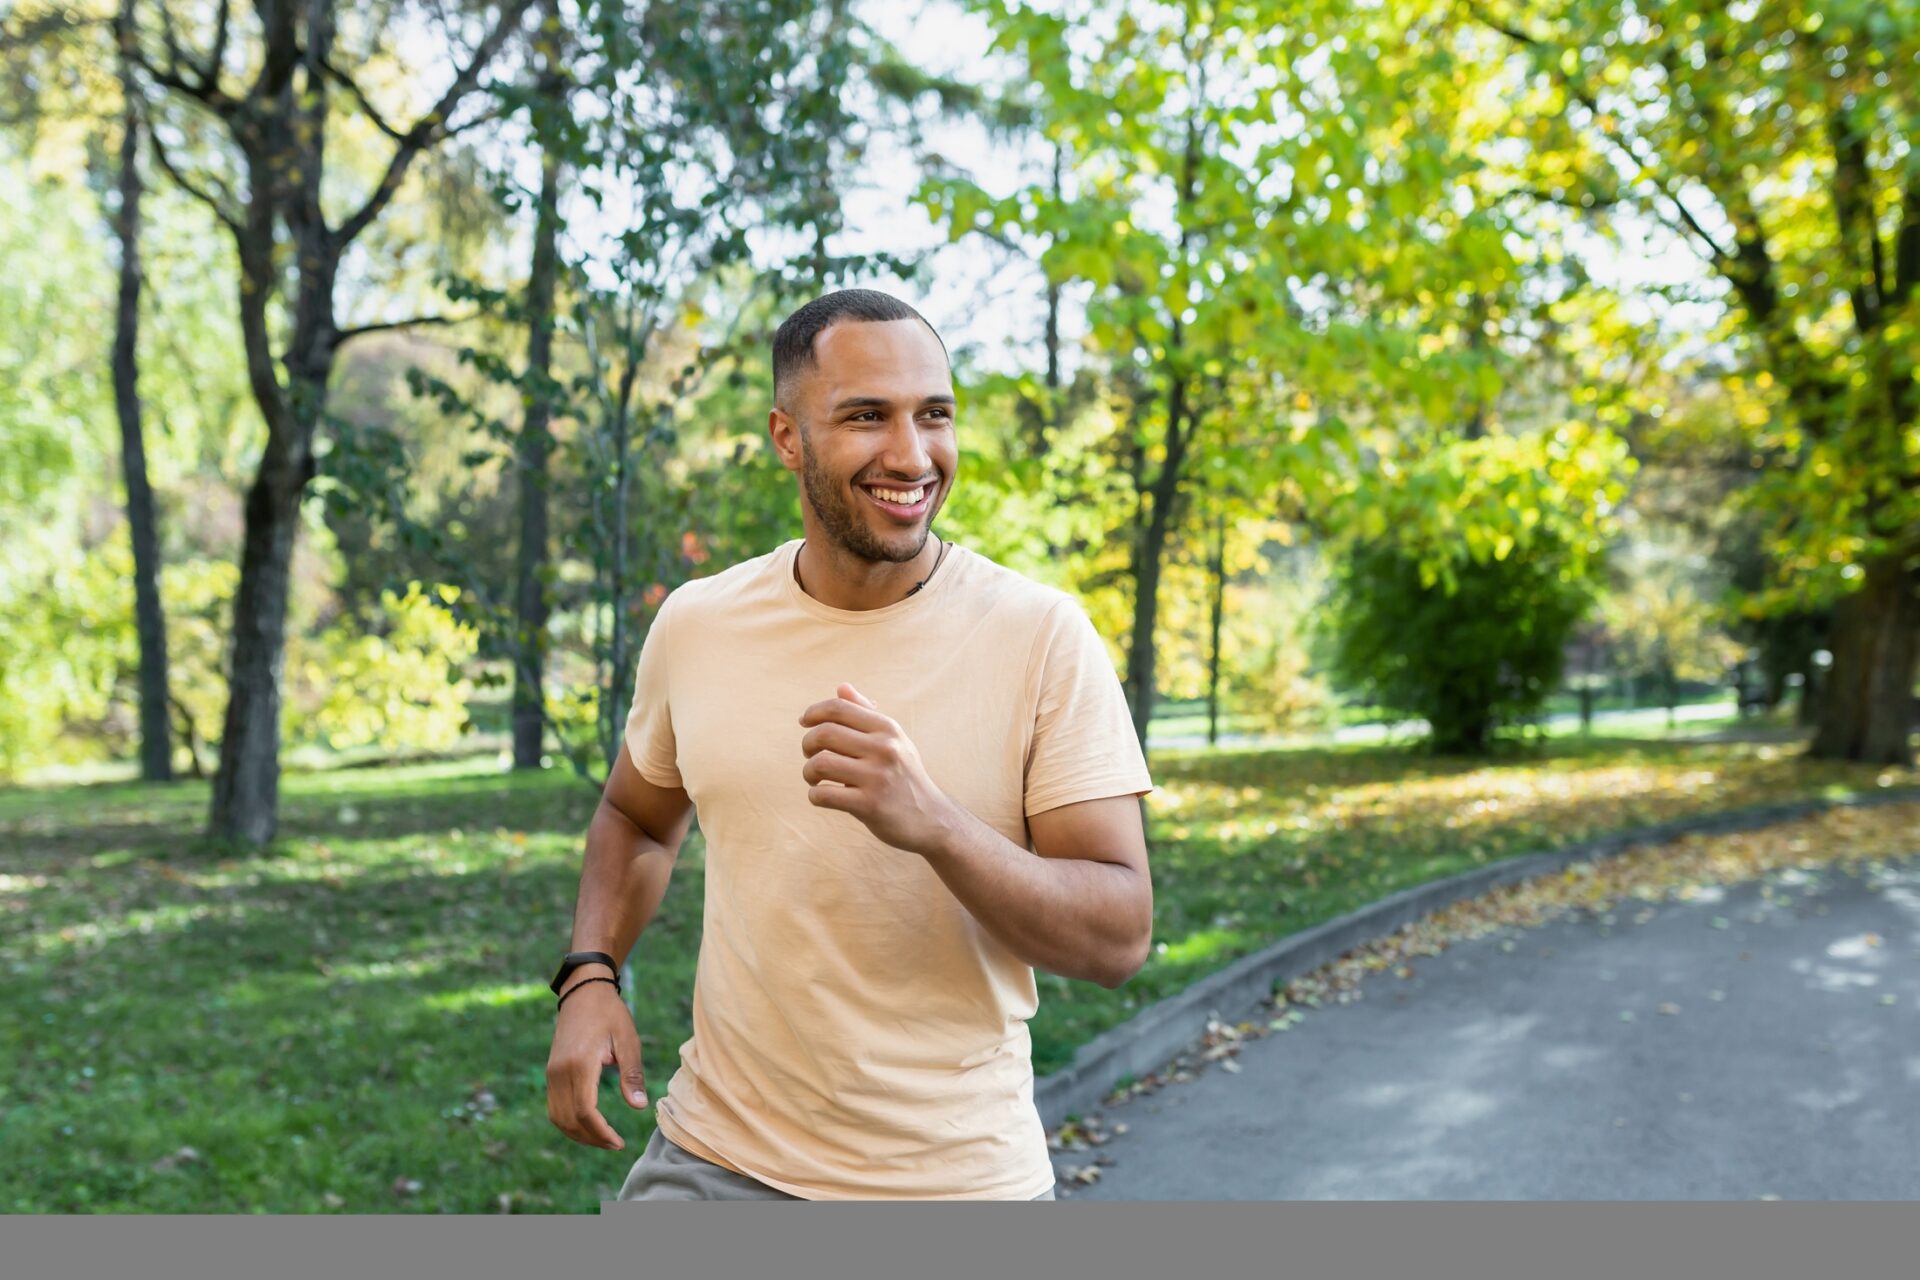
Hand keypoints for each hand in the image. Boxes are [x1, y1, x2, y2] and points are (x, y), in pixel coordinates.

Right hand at [545, 972, 648, 1151]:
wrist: (583, 992)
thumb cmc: (610, 1014)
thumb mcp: (628, 1040)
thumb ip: (632, 1074)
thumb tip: (639, 1107)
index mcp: (580, 1064)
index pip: (585, 1111)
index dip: (601, 1133)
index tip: (619, 1143)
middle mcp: (559, 1072)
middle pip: (569, 1120)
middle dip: (591, 1139)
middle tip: (615, 1144)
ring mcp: (552, 1073)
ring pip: (557, 1118)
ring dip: (578, 1134)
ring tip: (603, 1139)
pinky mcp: (551, 1073)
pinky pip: (554, 1107)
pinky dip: (569, 1122)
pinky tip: (588, 1125)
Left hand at [798, 683, 953, 855]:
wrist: (931, 819)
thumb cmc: (904, 776)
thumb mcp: (894, 740)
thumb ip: (866, 713)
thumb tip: (841, 687)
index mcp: (888, 728)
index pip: (839, 708)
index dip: (814, 712)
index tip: (804, 722)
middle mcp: (885, 749)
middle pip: (824, 733)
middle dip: (807, 744)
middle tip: (810, 756)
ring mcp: (878, 777)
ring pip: (820, 764)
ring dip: (808, 772)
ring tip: (815, 779)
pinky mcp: (870, 805)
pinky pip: (824, 795)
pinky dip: (815, 796)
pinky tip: (822, 796)